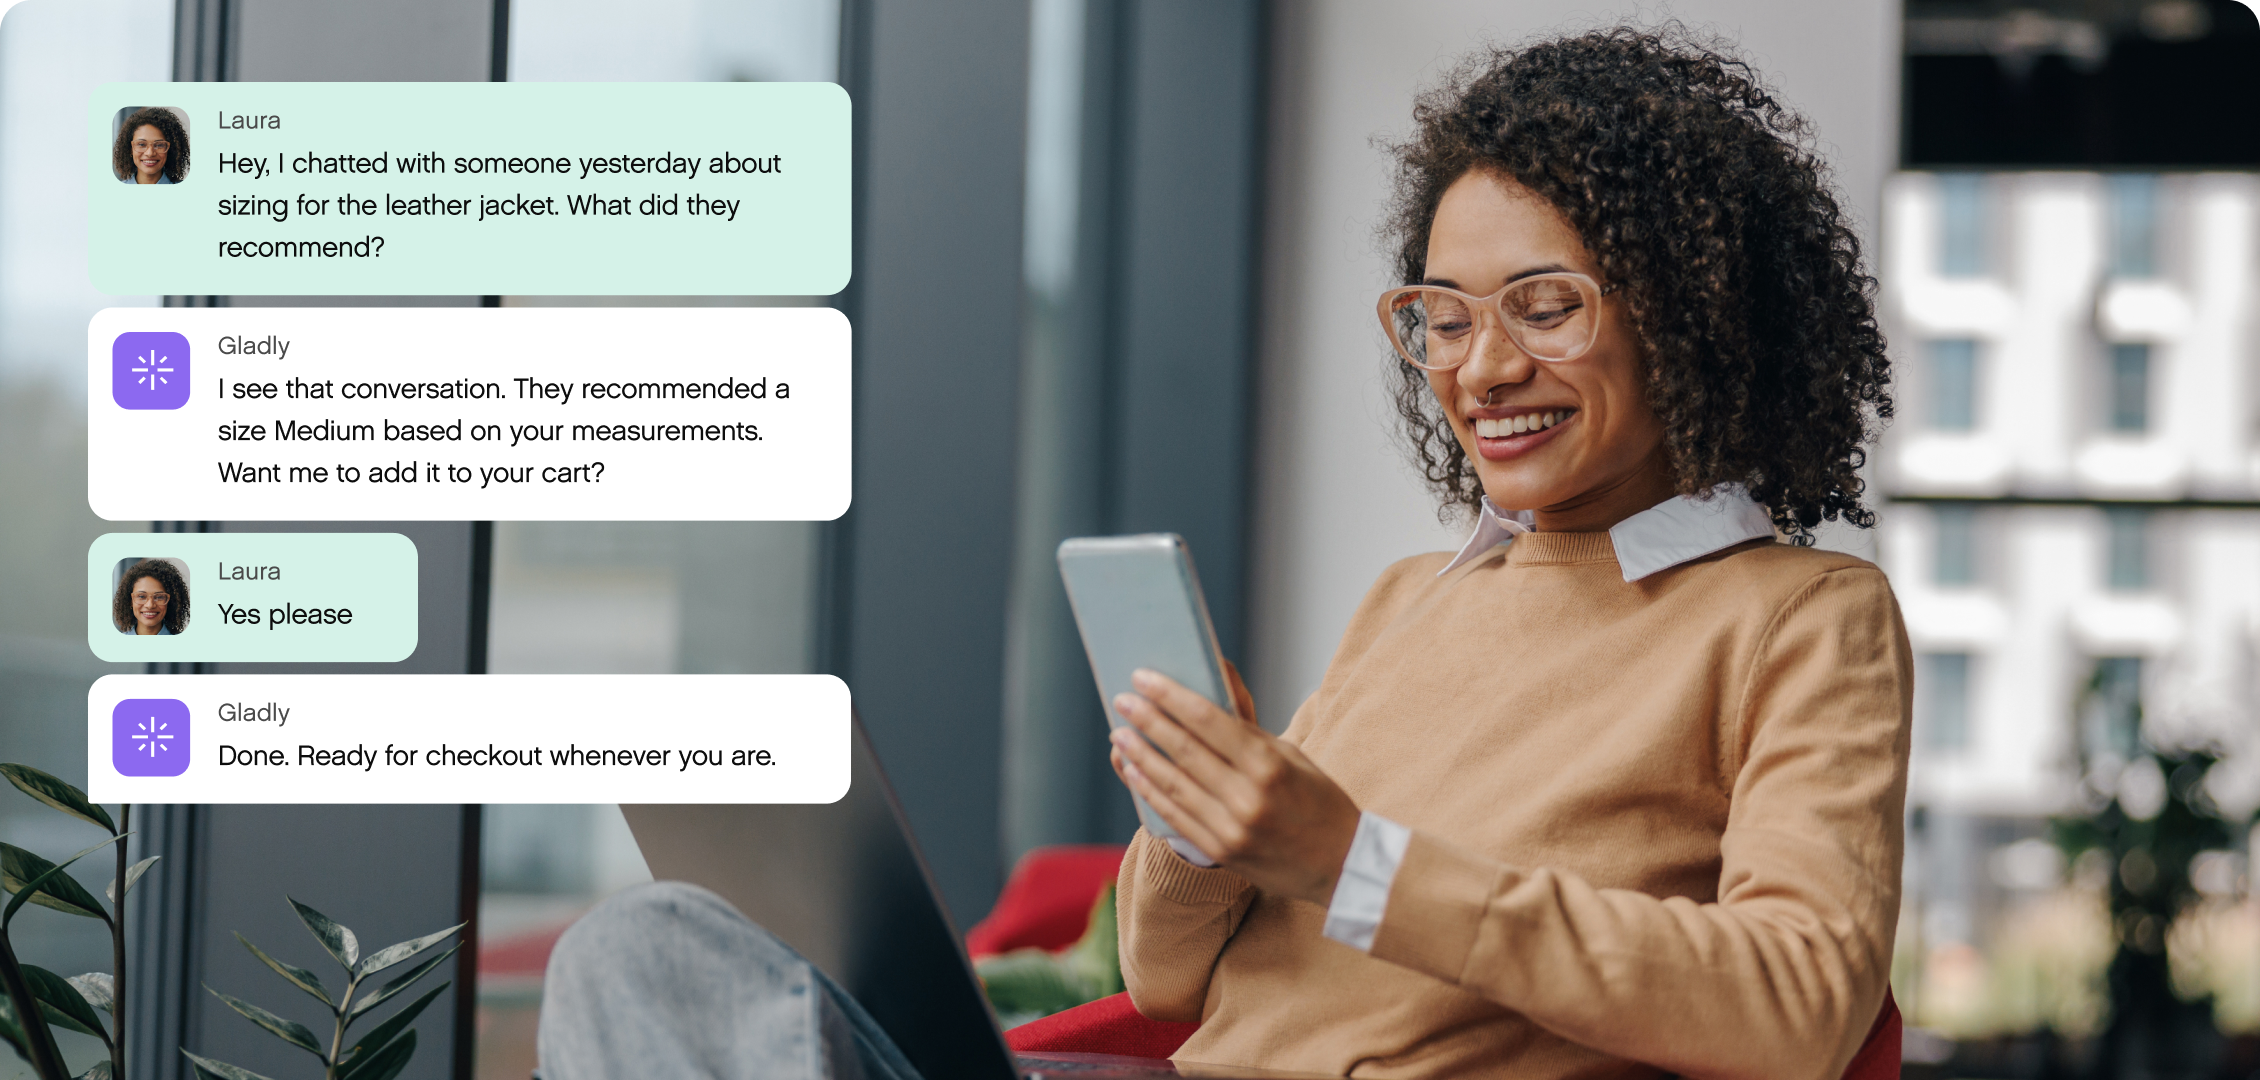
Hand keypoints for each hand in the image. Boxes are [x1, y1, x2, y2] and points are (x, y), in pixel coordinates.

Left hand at [1109, 664, 1361, 907]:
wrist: (1340, 863)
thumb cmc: (1318, 799)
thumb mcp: (1291, 754)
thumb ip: (1247, 726)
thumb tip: (1213, 680)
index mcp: (1269, 764)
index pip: (1208, 720)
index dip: (1170, 697)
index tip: (1144, 679)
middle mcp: (1248, 796)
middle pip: (1184, 750)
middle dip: (1147, 721)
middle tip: (1122, 700)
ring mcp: (1232, 828)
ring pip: (1173, 784)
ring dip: (1140, 756)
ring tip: (1120, 734)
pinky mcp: (1222, 851)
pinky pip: (1176, 816)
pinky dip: (1151, 792)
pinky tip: (1134, 771)